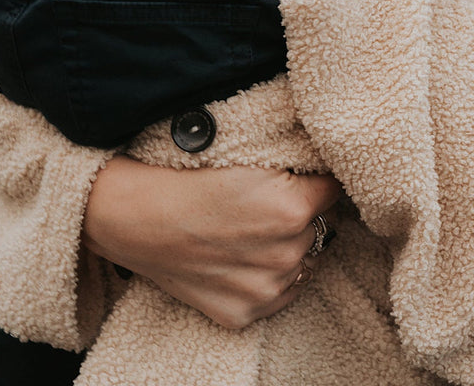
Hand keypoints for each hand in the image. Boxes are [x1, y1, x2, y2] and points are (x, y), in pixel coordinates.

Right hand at [82, 158, 339, 328]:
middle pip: (320, 229)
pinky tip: (243, 257)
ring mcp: (265, 290)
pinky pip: (279, 294)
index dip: (318, 181)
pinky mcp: (244, 314)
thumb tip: (328, 175)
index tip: (305, 178)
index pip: (334, 190)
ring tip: (252, 231)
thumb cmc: (191, 179)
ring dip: (288, 249)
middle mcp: (285, 255)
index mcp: (292, 210)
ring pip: (302, 263)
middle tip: (266, 204)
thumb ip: (298, 171)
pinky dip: (268, 277)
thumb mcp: (252, 159)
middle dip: (302, 216)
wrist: (139, 219)